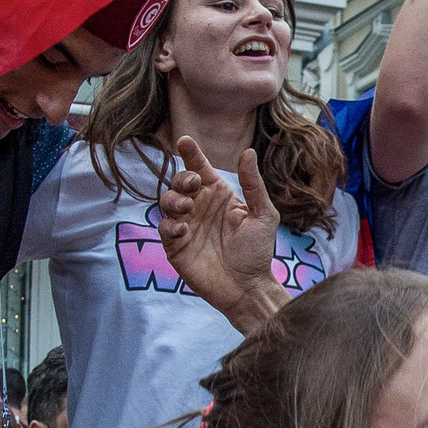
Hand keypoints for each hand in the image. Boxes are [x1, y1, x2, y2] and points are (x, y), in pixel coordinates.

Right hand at [159, 135, 284, 331]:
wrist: (248, 287)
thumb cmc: (258, 251)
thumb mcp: (263, 215)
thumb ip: (253, 185)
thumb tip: (247, 152)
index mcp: (218, 195)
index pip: (199, 168)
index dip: (190, 153)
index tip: (184, 141)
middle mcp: (199, 207)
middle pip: (179, 182)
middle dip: (181, 178)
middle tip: (194, 185)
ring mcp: (186, 225)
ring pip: (167, 201)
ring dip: (173, 199)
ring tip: (188, 207)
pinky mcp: (175, 246)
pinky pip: (164, 228)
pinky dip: (170, 224)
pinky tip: (183, 228)